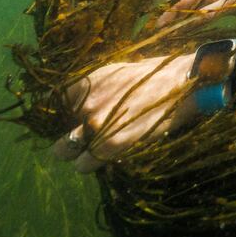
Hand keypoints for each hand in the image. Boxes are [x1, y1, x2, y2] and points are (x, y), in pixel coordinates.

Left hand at [52, 53, 196, 172]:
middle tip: (79, 140)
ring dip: (77, 153)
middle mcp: (86, 103)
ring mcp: (97, 125)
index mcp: (87, 82)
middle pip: (57, 128)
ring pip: (66, 150)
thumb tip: (81, 104)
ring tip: (91, 152)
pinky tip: (103, 159)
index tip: (64, 121)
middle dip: (66, 137)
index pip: (52, 102)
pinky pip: (85, 163)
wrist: (182, 84)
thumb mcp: (117, 72)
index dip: (58, 115)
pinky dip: (90, 164)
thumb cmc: (154, 76)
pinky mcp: (111, 144)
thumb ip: (95, 88)